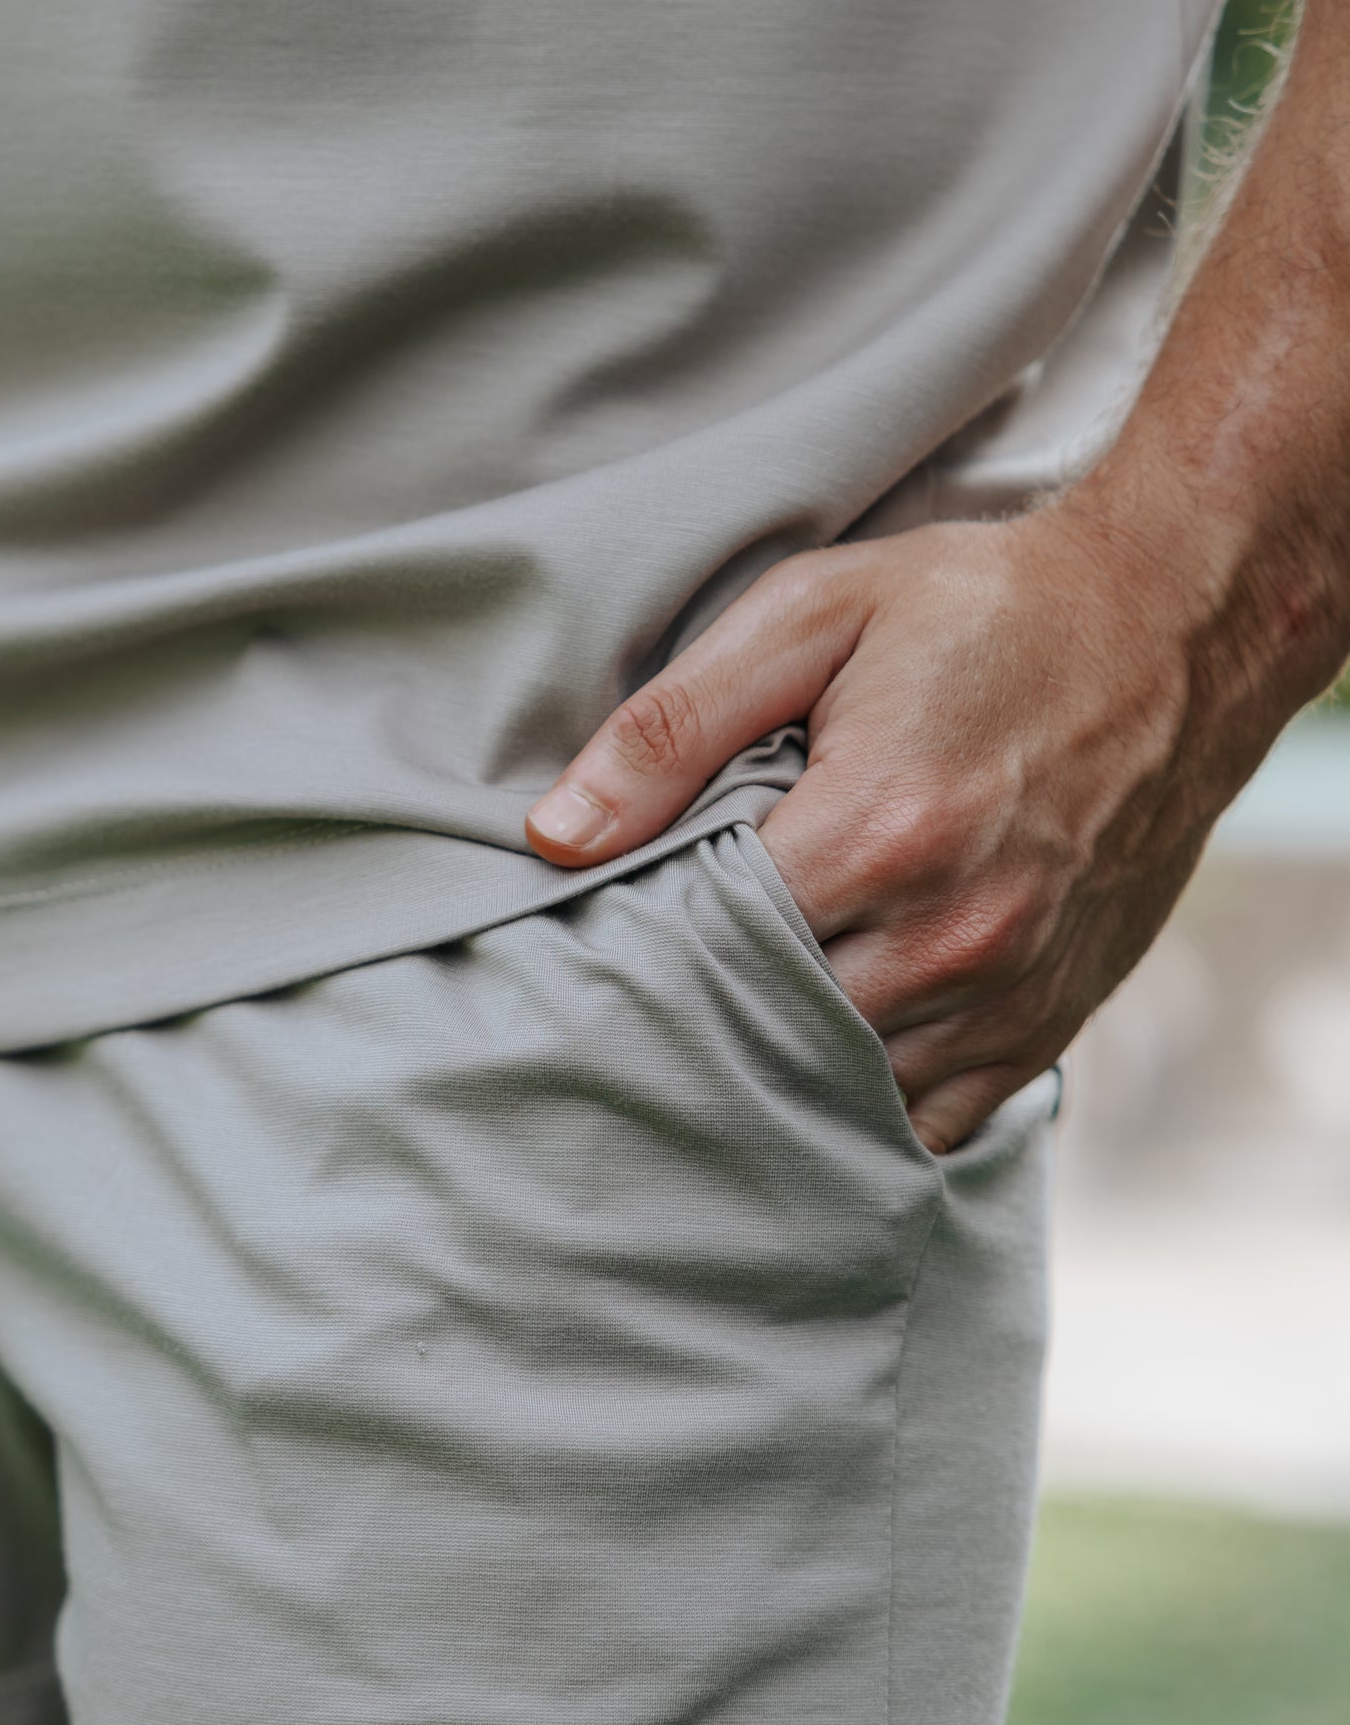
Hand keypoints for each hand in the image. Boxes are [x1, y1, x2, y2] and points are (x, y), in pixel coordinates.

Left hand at [525, 498, 1269, 1152]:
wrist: (1170, 625)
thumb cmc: (980, 606)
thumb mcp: (811, 613)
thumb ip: (672, 725)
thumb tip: (555, 837)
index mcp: (877, 832)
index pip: (703, 950)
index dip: (639, 945)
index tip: (603, 927)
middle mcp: (950, 935)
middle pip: (765, 1033)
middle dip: (699, 1013)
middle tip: (650, 980)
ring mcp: (1008, 991)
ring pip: (843, 1087)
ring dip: (779, 1061)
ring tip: (729, 1011)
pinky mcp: (1048, 1023)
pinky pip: (931, 1117)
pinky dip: (867, 1098)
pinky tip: (822, 1047)